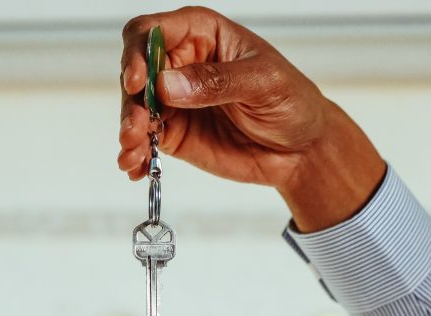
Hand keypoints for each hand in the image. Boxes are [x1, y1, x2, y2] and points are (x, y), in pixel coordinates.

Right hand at [118, 7, 385, 231]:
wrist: (302, 149)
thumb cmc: (292, 102)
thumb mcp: (264, 83)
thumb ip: (217, 81)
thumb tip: (168, 85)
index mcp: (202, 34)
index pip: (152, 32)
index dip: (137, 53)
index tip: (139, 82)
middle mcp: (180, 64)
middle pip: (135, 71)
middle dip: (131, 100)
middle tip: (137, 128)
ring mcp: (174, 100)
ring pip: (135, 108)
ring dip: (128, 130)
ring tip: (134, 152)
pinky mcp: (174, 133)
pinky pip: (144, 140)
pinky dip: (135, 153)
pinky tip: (135, 168)